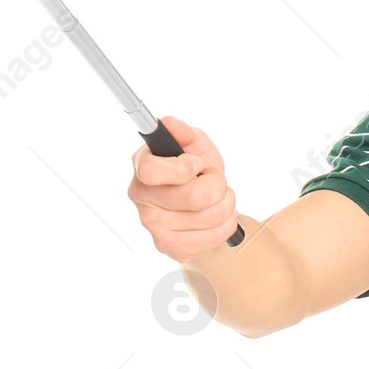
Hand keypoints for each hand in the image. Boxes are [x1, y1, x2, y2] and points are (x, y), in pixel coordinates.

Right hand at [127, 115, 240, 260]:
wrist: (207, 207)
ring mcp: (152, 224)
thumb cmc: (199, 173)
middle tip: (215, 181)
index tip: (197, 166)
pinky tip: (219, 219)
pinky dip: (226, 225)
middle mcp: (141, 195)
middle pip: (193, 197)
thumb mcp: (197, 147)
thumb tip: (170, 123)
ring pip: (209, 216)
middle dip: (218, 186)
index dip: (181, 169)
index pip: (150, 170)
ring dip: (227, 204)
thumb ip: (186, 134)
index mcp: (142, 165)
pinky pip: (212, 236)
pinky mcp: (168, 245)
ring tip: (220, 199)